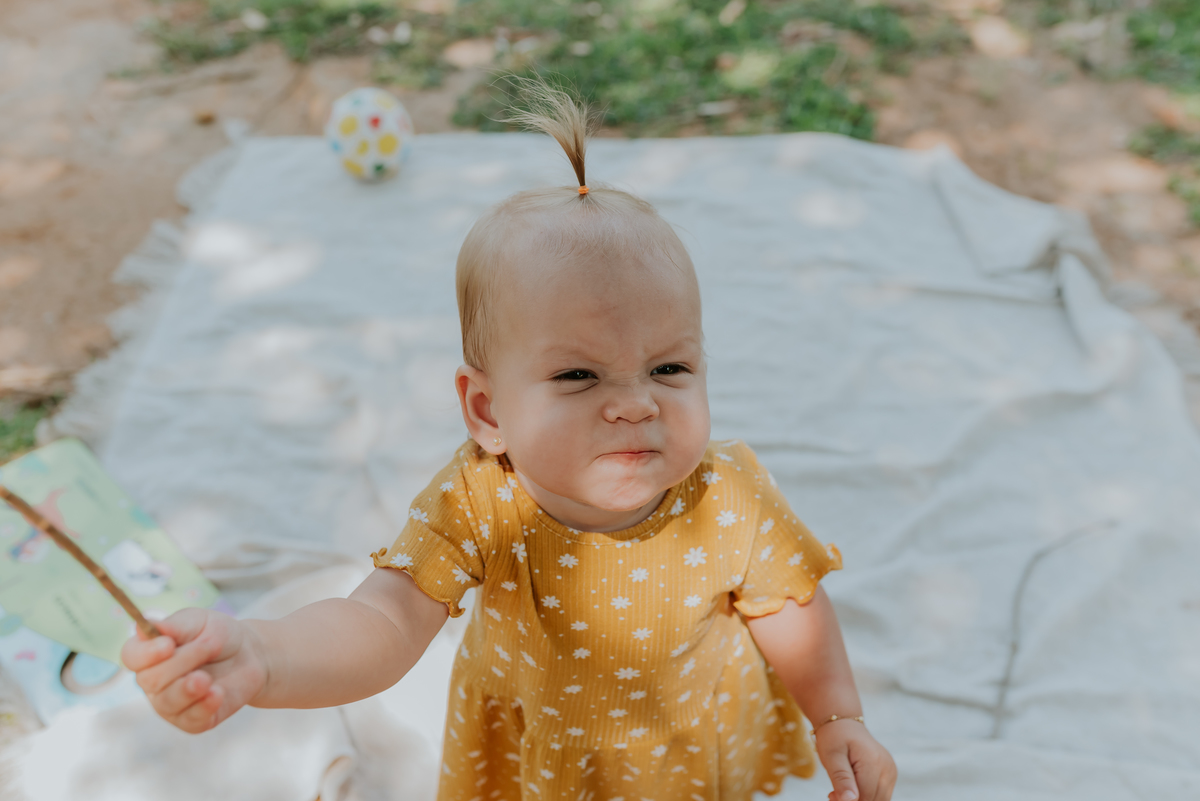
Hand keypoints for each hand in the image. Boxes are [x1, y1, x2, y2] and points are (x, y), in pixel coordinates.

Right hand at [120, 608, 268, 733]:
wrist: (250, 655)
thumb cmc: (218, 635)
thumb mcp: (199, 622)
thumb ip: (174, 626)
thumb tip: (144, 624)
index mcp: (149, 653)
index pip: (132, 656)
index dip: (147, 653)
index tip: (169, 644)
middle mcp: (153, 682)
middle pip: (151, 679)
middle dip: (184, 661)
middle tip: (211, 646)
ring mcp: (171, 704)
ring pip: (168, 702)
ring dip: (190, 688)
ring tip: (208, 678)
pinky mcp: (193, 720)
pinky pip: (192, 720)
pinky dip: (205, 706)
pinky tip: (217, 693)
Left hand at [815, 719, 896, 800]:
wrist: (844, 724)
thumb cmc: (835, 738)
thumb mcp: (831, 756)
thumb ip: (841, 779)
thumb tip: (850, 800)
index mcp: (874, 763)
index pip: (865, 797)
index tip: (831, 795)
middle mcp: (887, 768)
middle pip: (873, 800)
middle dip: (854, 800)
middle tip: (834, 792)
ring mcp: (891, 772)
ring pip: (879, 800)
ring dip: (861, 799)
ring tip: (843, 788)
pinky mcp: (890, 775)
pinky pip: (881, 794)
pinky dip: (867, 796)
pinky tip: (852, 787)